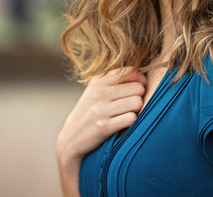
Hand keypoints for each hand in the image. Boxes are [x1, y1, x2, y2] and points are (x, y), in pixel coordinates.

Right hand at [57, 68, 146, 195]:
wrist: (71, 139)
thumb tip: (141, 75)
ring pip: (137, 103)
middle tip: (133, 105)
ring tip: (129, 114)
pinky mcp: (103, 127)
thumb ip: (113, 81)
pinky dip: (133, 122)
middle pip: (138, 88)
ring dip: (137, 111)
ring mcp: (100, 110)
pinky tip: (125, 124)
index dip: (140, 80)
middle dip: (140, 97)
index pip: (130, 71)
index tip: (138, 90)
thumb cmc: (89, 113)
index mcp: (98, 81)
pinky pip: (131, 118)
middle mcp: (99, 93)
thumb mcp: (95, 92)